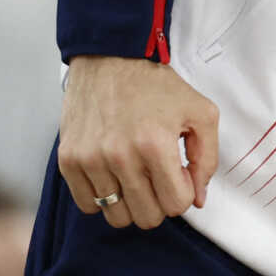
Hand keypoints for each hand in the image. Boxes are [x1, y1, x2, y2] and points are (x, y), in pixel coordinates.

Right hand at [57, 55, 220, 229]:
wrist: (110, 59)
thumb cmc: (157, 86)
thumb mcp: (200, 112)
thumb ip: (207, 159)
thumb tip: (197, 200)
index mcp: (155, 145)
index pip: (176, 204)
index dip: (183, 193)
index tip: (179, 176)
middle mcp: (120, 156)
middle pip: (147, 217)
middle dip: (159, 202)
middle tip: (158, 178)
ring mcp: (90, 160)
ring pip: (116, 216)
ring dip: (130, 203)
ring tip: (135, 176)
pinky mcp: (68, 160)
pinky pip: (87, 205)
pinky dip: (102, 198)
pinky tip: (112, 175)